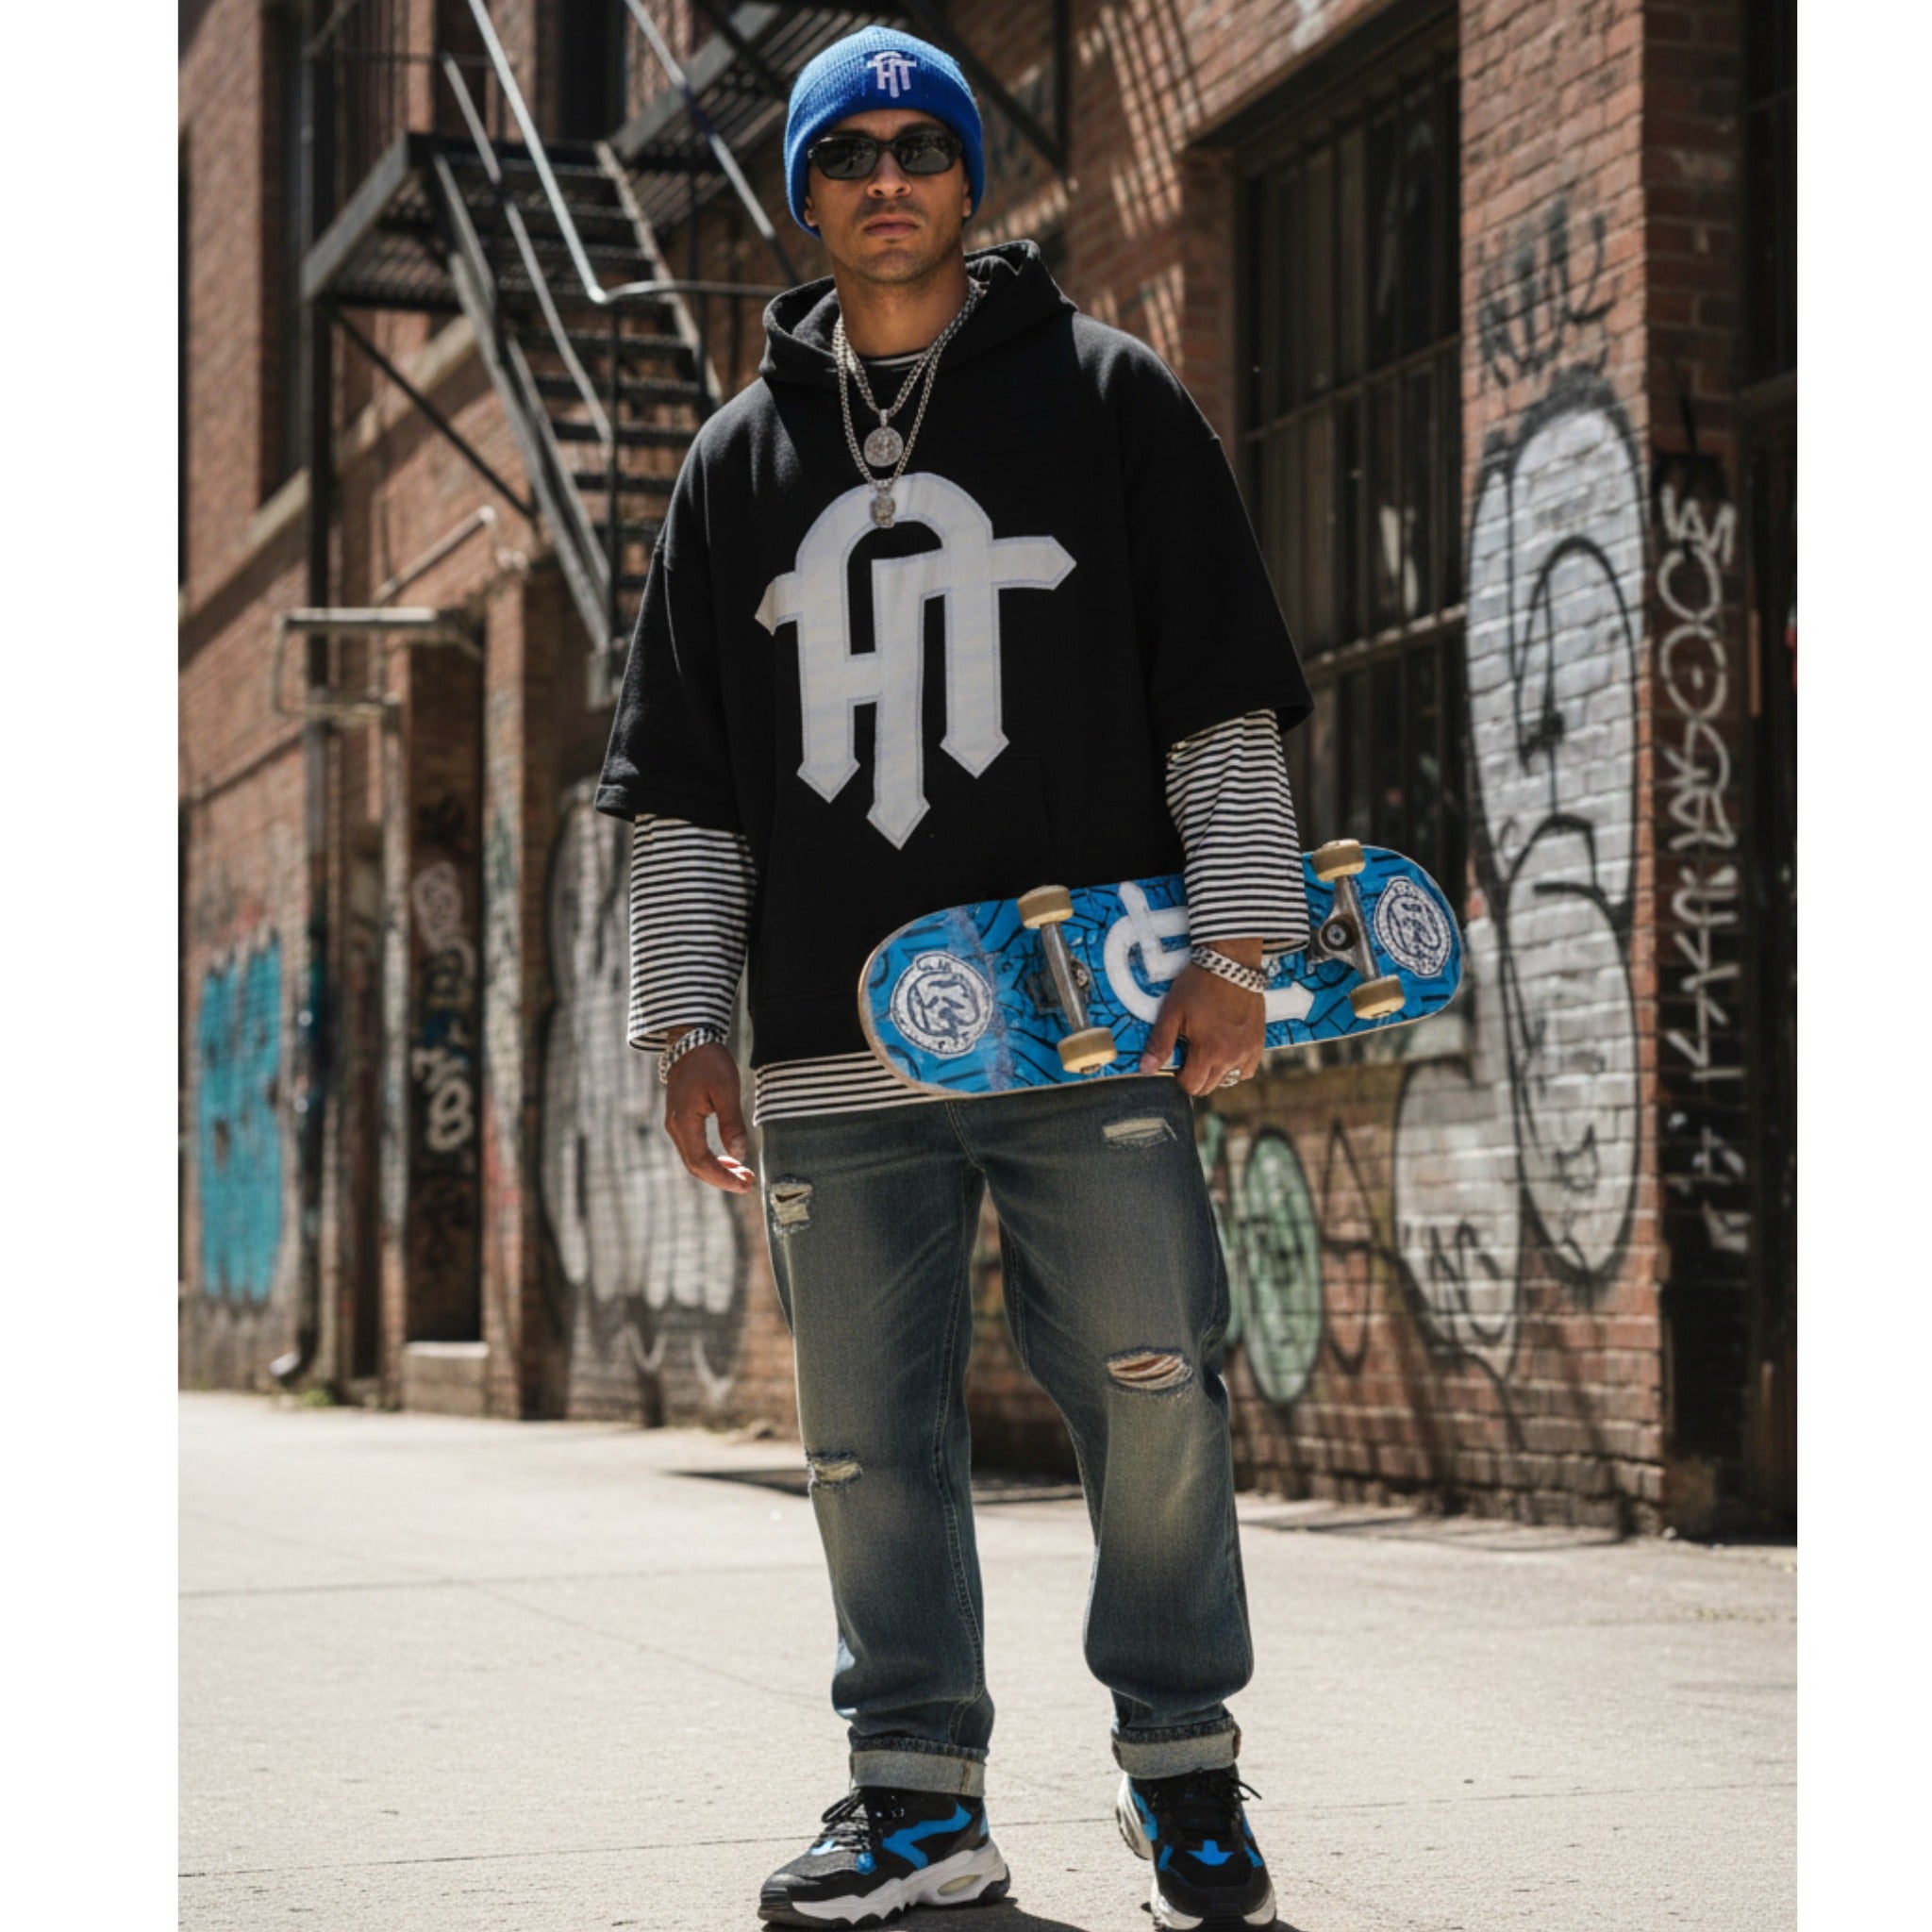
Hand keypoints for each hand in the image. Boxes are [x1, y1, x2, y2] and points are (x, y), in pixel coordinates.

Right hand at [663, 1042, 755, 1192]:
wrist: (689, 1041)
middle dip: (722, 1178)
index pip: (701, 1162)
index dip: (723, 1178)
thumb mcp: (726, 1090)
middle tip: (748, 1184)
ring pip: (693, 1159)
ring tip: (742, 1174)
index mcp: (684, 1122)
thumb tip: (739, 1154)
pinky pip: (693, 1148)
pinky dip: (711, 1159)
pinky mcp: (680, 1120)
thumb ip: (732, 1123)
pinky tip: (729, 1160)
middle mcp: (675, 1127)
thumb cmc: (709, 1062)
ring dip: (717, 1170)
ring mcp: (675, 1124)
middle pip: (695, 1166)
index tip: (745, 1184)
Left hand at [1139, 964, 1264, 1095]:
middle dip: (1196, 1076)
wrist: (1230, 963)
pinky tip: (1227, 1049)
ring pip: (1229, 1079)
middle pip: (1210, 1086)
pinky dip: (1236, 1066)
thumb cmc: (1197, 985)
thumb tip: (1146, 1070)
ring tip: (1208, 1051)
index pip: (1192, 1085)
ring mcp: (1247, 1050)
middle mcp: (1231, 1057)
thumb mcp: (1172, 1012)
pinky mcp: (1258, 1041)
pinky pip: (1247, 1069)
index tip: (1177, 1060)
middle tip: (1190, 1053)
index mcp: (1208, 1052)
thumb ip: (1160, 1043)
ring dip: (1216, 1073)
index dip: (1179, 1076)